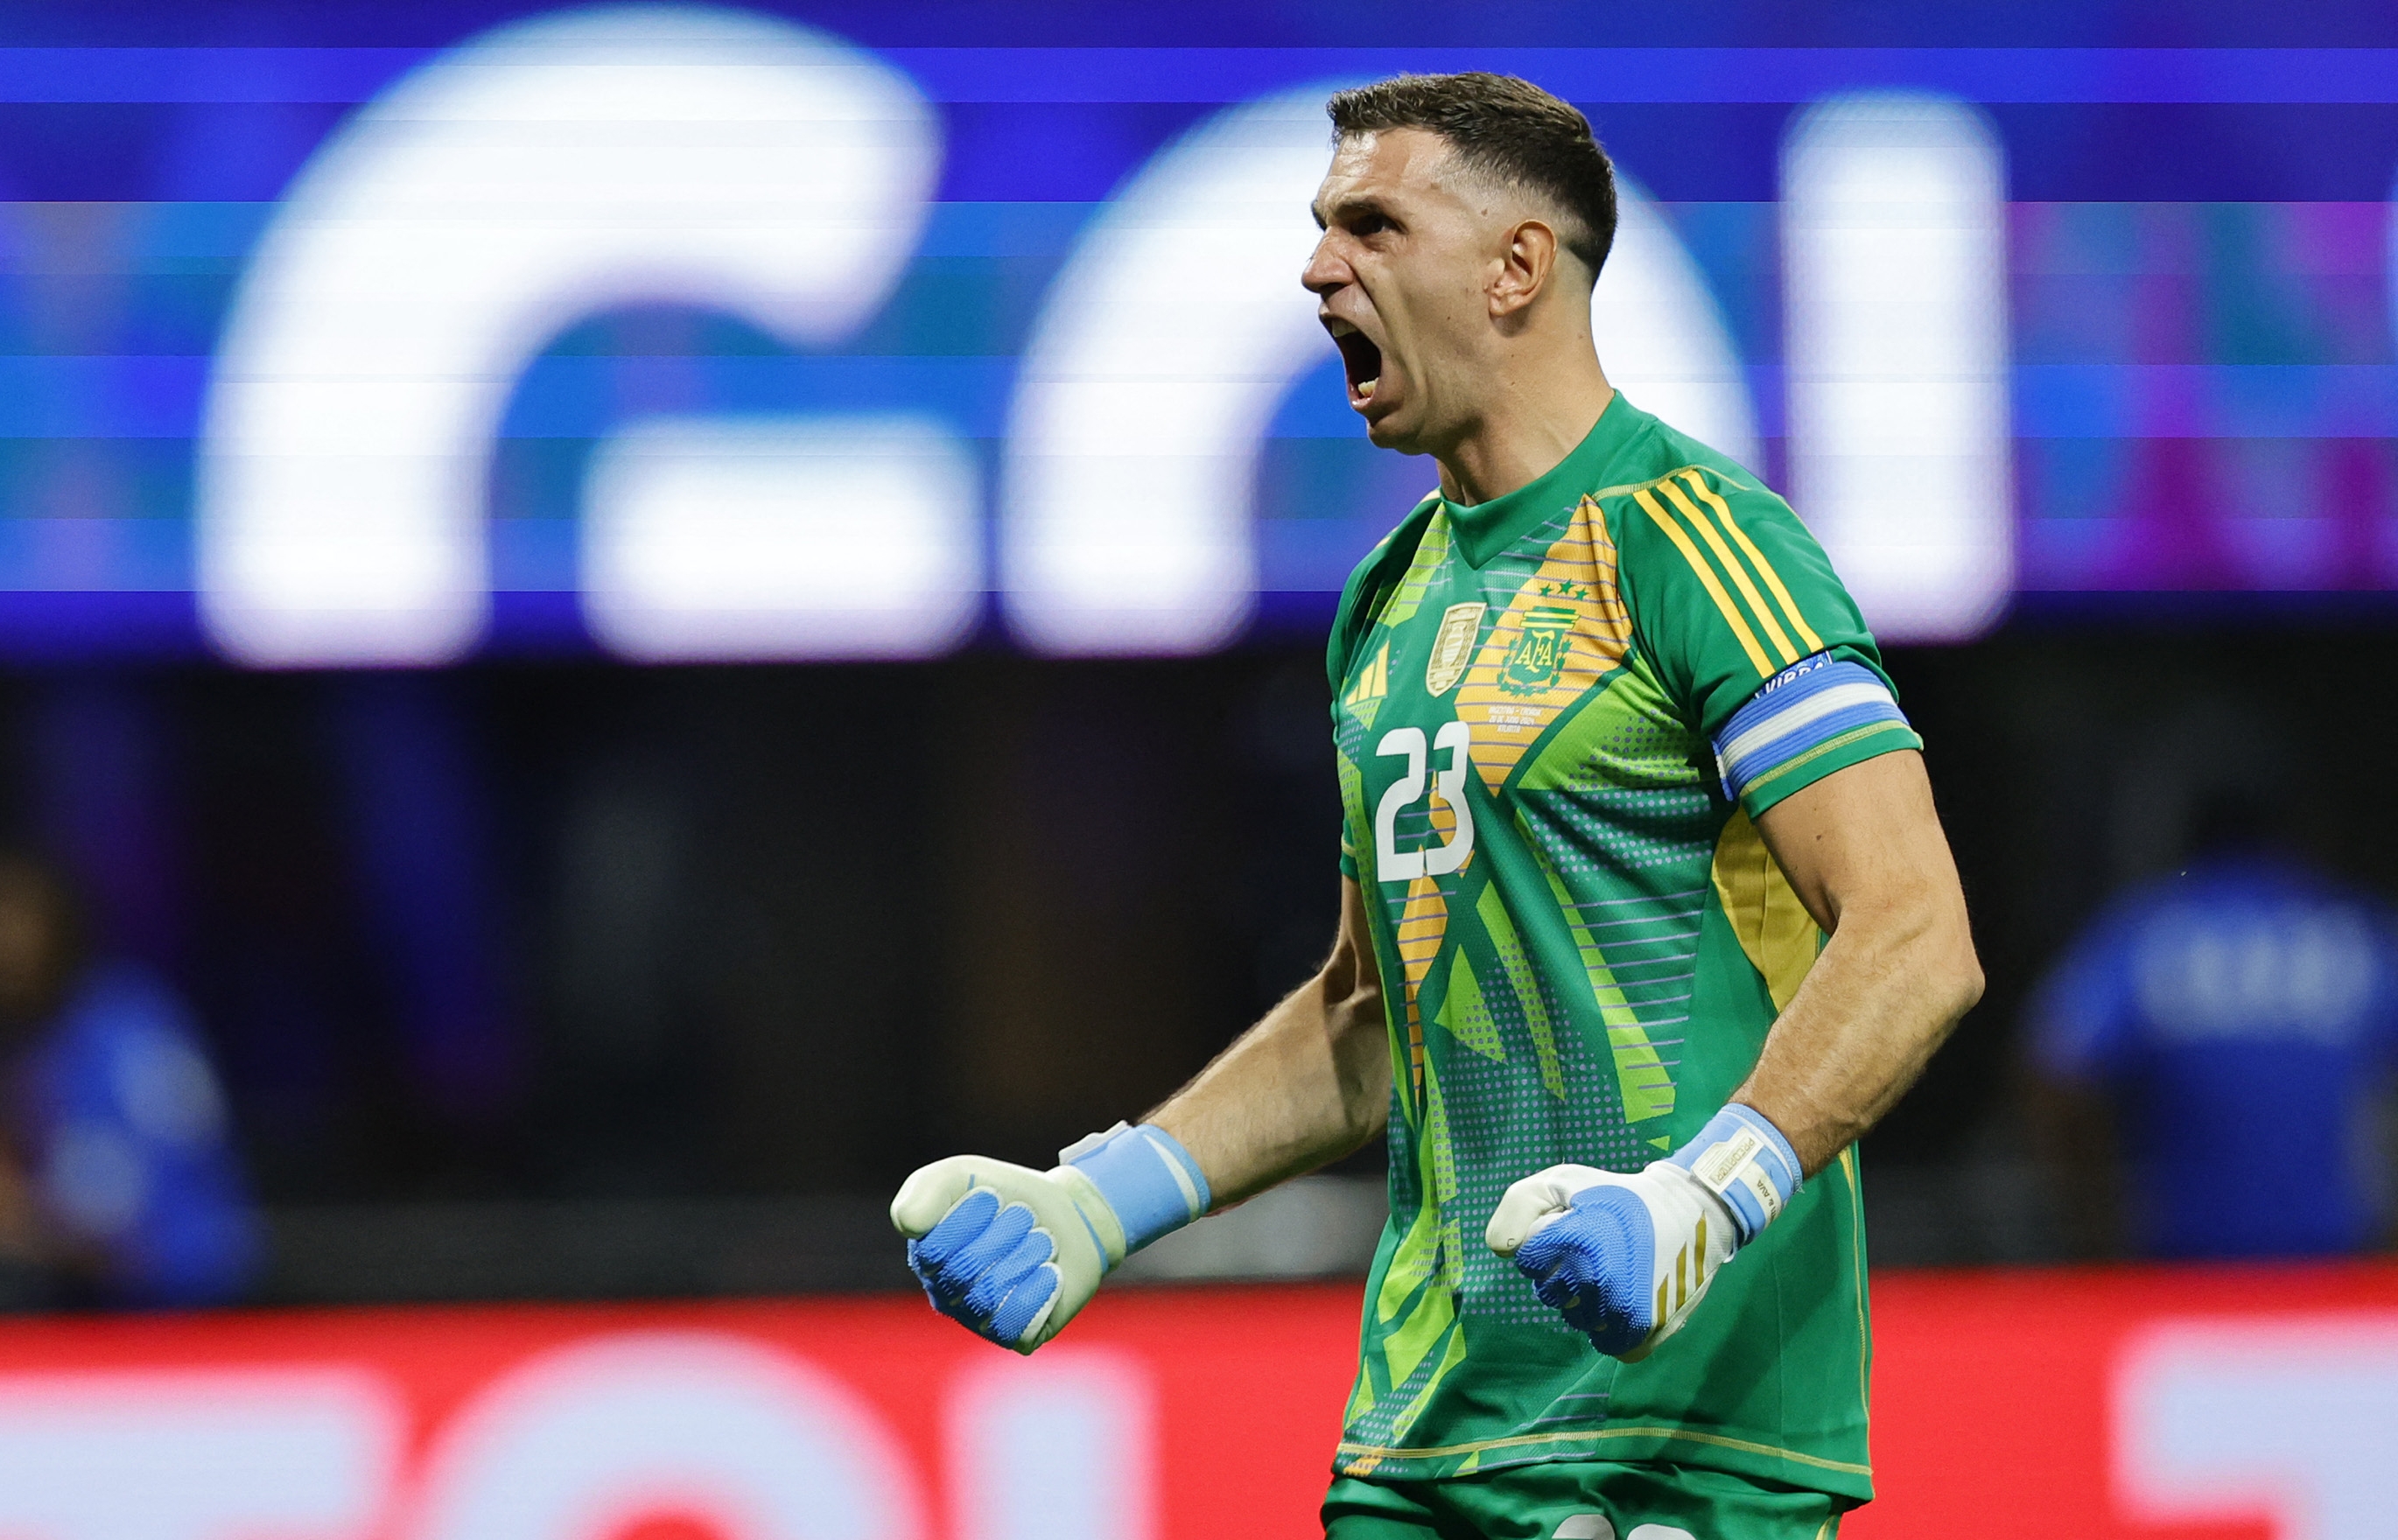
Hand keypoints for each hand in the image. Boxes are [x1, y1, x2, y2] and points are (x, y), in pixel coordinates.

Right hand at [890, 1155, 1117, 1353]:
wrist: (1071, 1216)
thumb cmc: (1009, 1196)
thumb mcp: (963, 1175)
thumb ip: (926, 1189)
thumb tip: (908, 1225)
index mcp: (926, 1257)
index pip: (934, 1250)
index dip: (971, 1217)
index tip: (992, 1195)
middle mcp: (946, 1294)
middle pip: (967, 1271)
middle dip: (1006, 1230)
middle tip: (1023, 1216)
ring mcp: (979, 1320)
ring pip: (993, 1294)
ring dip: (1029, 1252)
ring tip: (1041, 1240)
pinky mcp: (1015, 1336)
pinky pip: (1017, 1321)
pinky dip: (1040, 1287)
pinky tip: (1050, 1270)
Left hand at [1485, 1161, 1735, 1361]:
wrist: (1694, 1213)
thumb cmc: (1620, 1194)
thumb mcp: (1563, 1180)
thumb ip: (1519, 1206)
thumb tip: (1505, 1251)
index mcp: (1578, 1241)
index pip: (1529, 1261)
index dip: (1547, 1244)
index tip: (1574, 1230)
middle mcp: (1600, 1281)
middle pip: (1550, 1294)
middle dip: (1563, 1274)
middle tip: (1597, 1252)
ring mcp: (1623, 1311)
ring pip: (1577, 1321)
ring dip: (1587, 1302)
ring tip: (1615, 1272)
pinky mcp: (1645, 1333)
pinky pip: (1608, 1344)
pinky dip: (1612, 1329)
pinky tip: (1625, 1301)